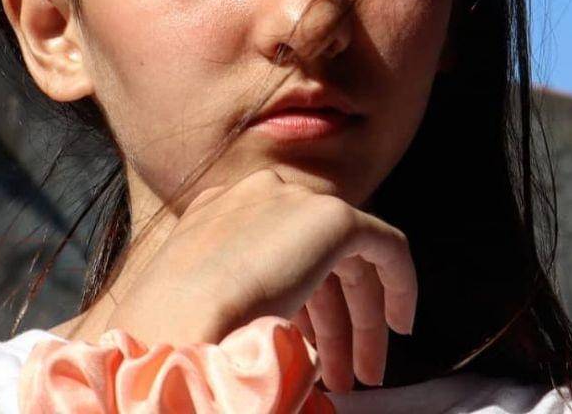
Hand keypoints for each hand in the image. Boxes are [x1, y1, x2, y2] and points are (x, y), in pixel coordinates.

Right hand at [103, 168, 416, 392]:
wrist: (176, 324)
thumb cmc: (172, 334)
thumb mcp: (194, 307)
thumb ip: (233, 301)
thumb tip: (275, 334)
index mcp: (214, 213)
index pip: (269, 252)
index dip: (298, 304)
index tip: (309, 346)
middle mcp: (254, 195)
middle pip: (310, 253)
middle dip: (331, 320)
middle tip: (344, 374)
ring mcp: (292, 201)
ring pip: (344, 254)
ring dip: (357, 318)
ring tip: (362, 375)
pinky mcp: (329, 216)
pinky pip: (382, 244)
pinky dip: (398, 283)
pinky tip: (399, 326)